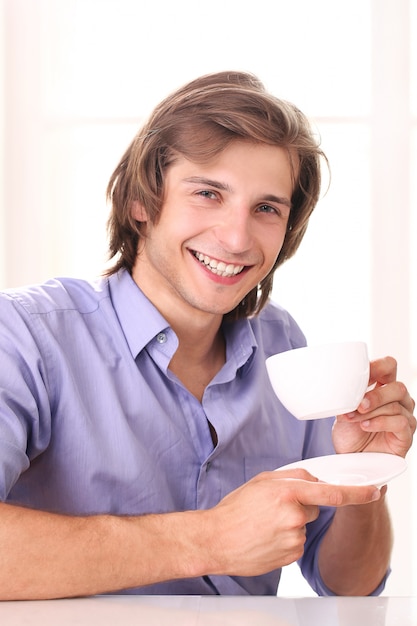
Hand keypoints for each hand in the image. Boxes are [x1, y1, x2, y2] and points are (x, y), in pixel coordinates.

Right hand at [207, 470, 380, 576]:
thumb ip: (291, 476)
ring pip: (304, 526)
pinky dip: (285, 540)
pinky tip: (266, 538)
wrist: (216, 540)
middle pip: (314, 507)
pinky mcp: (291, 555)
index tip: (374, 492)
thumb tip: (313, 479)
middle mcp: (294, 515)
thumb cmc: (235, 509)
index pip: (331, 492)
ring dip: (291, 524)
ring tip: (264, 525)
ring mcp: (294, 538)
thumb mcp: (261, 481)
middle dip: (300, 506)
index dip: (356, 493)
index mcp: (287, 492)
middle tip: (271, 509)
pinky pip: (297, 543)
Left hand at [333, 356, 415, 456]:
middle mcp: (398, 400)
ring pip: (396, 405)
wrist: (351, 459)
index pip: (389, 366)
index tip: (361, 374)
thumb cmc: (350, 433)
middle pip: (397, 387)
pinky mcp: (406, 434)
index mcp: (383, 387)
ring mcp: (404, 416)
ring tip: (355, 419)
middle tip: (359, 405)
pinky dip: (380, 422)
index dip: (378, 366)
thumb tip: (340, 388)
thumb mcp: (343, 411)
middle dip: (375, 395)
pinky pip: (400, 422)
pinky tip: (366, 426)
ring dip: (372, 412)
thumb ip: (347, 398)